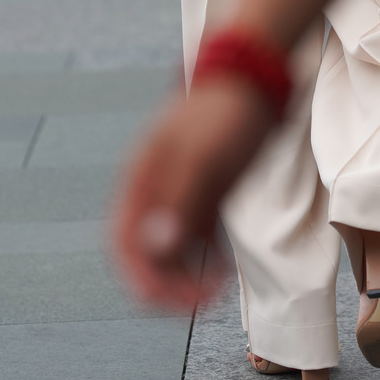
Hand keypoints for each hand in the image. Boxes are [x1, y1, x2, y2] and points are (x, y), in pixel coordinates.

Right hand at [111, 78, 276, 309]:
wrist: (256, 76)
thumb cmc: (225, 112)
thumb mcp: (203, 157)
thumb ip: (178, 201)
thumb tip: (156, 248)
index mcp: (141, 180)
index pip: (123, 245)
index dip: (140, 279)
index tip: (167, 302)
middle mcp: (155, 191)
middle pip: (146, 255)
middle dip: (167, 285)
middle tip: (202, 301)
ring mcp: (181, 192)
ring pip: (172, 251)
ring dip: (187, 276)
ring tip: (217, 288)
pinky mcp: (207, 192)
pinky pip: (197, 238)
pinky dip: (205, 260)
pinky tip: (222, 271)